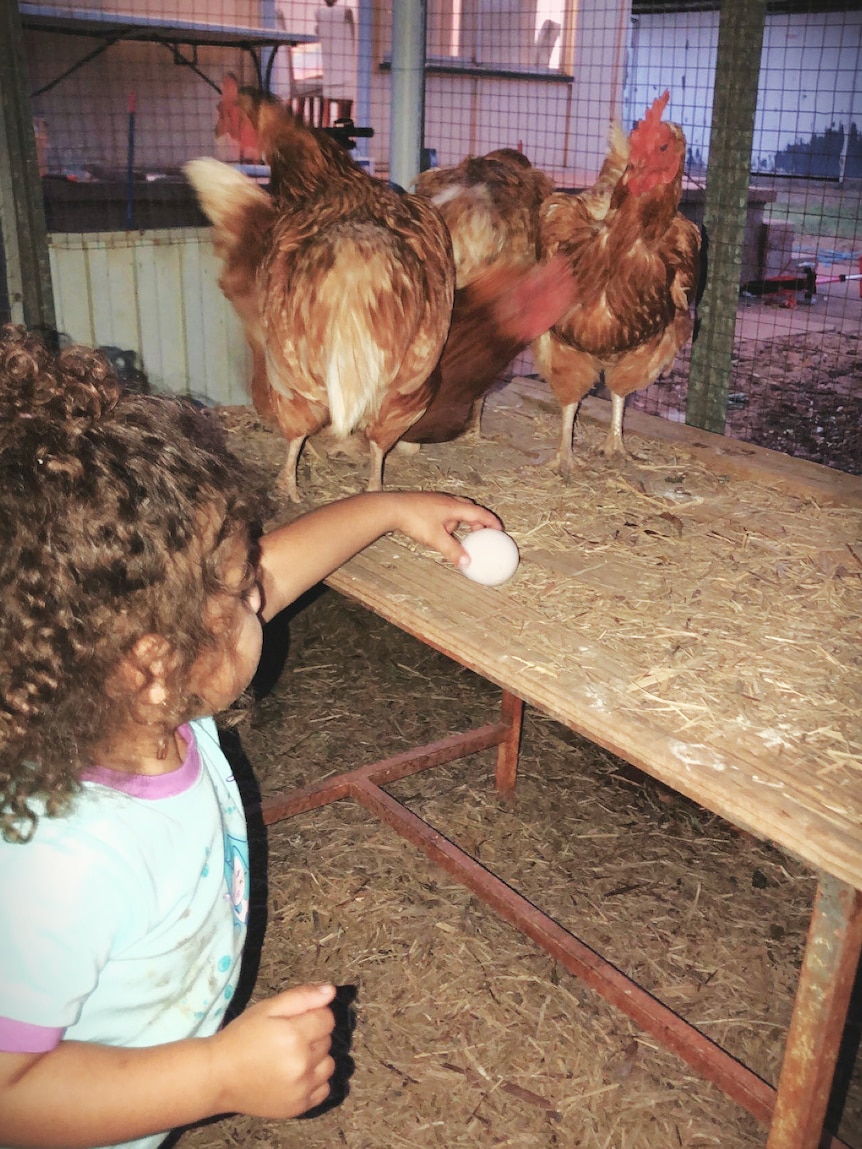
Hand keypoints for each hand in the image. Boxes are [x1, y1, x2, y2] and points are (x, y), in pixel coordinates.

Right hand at [210, 984, 336, 1118]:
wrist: (218, 1076)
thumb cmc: (241, 1037)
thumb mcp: (266, 1008)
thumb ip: (302, 997)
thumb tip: (331, 992)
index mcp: (294, 1035)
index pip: (327, 1019)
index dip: (314, 1015)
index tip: (297, 1020)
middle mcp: (302, 1064)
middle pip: (327, 1041)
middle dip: (313, 1036)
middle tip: (288, 1038)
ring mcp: (301, 1088)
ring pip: (329, 1065)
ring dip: (317, 1059)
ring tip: (292, 1057)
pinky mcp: (299, 1107)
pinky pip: (324, 1089)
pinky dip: (315, 1081)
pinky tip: (296, 1075)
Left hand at [388, 491, 501, 568]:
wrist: (391, 508)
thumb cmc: (413, 520)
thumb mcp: (435, 538)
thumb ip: (452, 550)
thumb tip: (466, 562)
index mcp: (454, 507)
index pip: (479, 513)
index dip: (491, 521)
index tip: (499, 529)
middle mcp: (447, 500)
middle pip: (470, 508)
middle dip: (478, 519)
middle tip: (481, 532)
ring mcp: (437, 499)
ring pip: (457, 507)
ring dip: (462, 519)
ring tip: (458, 533)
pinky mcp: (427, 501)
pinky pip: (445, 509)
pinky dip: (450, 518)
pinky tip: (441, 528)